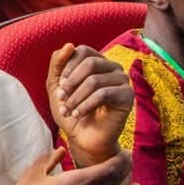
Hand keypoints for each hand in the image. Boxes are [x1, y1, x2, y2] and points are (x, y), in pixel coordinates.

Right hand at [0, 145, 137, 184]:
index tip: (124, 151)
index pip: (109, 169)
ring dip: (125, 184)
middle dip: (126, 168)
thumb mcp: (32, 174)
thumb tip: (61, 150)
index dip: (120, 159)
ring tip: (131, 176)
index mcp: (75, 183)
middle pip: (117, 181)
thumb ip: (48, 159)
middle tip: (129, 157)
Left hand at [47, 44, 133, 168]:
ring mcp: (122, 81)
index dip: (68, 67)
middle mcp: (112, 68)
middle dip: (71, 83)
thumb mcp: (56, 86)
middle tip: (61, 99)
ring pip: (95, 81)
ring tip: (67, 110)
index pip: (83, 51)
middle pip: (90, 63)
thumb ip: (57, 64)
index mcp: (97, 61)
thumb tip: (68, 45)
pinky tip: (78, 114)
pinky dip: (86, 105)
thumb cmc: (70, 112)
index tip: (59, 87)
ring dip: (76, 97)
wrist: (83, 139)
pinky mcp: (127, 96)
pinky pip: (104, 94)